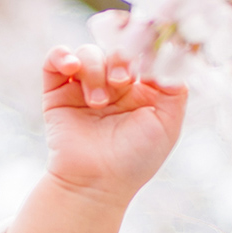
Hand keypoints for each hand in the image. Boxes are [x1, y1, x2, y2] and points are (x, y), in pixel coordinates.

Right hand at [42, 43, 187, 205]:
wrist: (96, 182)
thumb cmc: (135, 159)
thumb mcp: (168, 124)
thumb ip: (176, 89)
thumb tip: (173, 57)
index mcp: (141, 91)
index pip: (142, 54)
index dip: (143, 50)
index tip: (145, 61)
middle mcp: (113, 86)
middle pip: (115, 49)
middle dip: (120, 60)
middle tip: (122, 81)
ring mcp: (84, 87)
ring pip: (88, 53)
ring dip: (95, 70)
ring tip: (98, 102)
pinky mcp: (58, 92)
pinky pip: (55, 59)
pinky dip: (62, 55)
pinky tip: (72, 67)